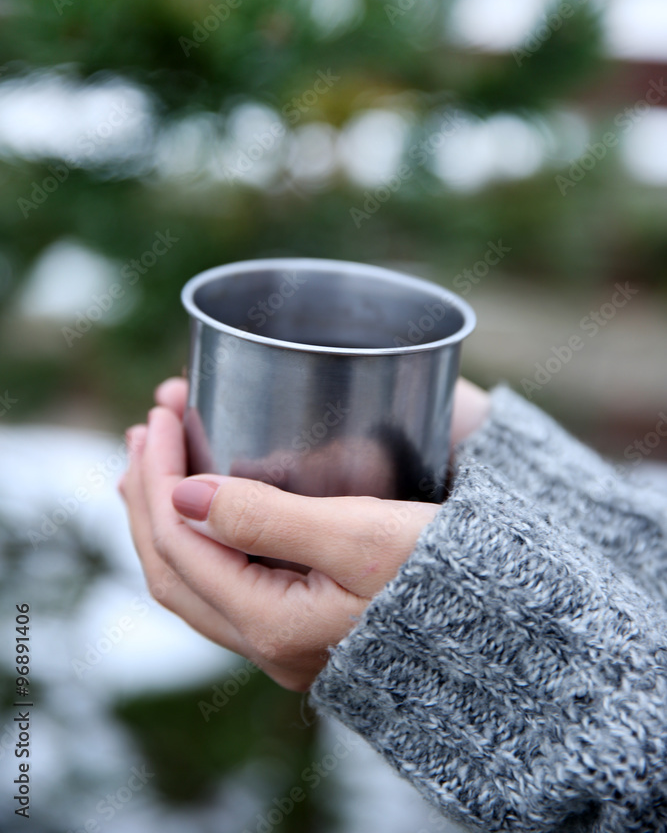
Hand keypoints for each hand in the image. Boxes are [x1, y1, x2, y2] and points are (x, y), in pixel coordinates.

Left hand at [118, 377, 488, 690]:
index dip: (157, 477)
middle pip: (172, 568)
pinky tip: (201, 508)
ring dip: (165, 517)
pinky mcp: (302, 628)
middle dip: (147, 495)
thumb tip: (181, 494)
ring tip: (154, 461)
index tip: (160, 415)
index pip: (179, 544)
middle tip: (145, 429)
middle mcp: (268, 644)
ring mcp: (283, 642)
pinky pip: (222, 585)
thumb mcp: (358, 534)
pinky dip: (197, 539)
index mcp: (274, 623)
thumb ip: (265, 516)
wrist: (505, 626)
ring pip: (193, 581)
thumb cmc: (445, 573)